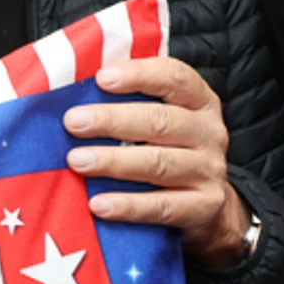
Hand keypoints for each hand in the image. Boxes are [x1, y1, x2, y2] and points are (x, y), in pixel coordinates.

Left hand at [63, 55, 253, 267]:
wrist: (211, 209)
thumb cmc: (170, 152)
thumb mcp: (162, 121)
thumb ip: (129, 104)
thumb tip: (74, 93)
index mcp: (199, 102)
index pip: (174, 78)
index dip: (138, 75)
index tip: (101, 78)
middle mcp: (209, 133)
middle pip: (160, 121)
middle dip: (112, 120)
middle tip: (73, 122)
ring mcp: (209, 171)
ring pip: (158, 163)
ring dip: (113, 162)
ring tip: (77, 161)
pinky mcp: (205, 207)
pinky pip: (162, 206)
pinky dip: (128, 205)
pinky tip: (99, 204)